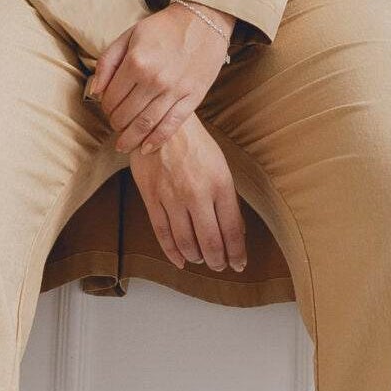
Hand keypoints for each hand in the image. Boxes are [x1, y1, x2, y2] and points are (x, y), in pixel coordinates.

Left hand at [86, 0, 234, 155]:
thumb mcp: (129, 36)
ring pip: (145, 125)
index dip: (105, 108)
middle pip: (126, 115)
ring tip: (124, 144)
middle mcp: (154, 79)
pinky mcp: (193, 97)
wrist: (203, 21)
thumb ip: (107, 62)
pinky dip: (156, 140)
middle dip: (116, 124)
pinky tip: (146, 148)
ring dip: (131, 138)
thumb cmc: (163, 27)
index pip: (111, 98)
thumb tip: (95, 91)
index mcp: (135, 62)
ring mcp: (175, 90)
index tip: (108, 109)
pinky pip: (171, 125)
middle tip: (116, 126)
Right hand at [127, 113, 248, 273]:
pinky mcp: (152, 197)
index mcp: (220, 185)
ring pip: (186, 242)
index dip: (237, 253)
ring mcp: (172, 197)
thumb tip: (236, 230)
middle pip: (210, 242)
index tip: (239, 264)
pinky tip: (179, 260)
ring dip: (196, 257)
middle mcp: (197, 194)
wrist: (162, 124)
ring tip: (201, 260)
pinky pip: (162, 233)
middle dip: (217, 261)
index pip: (232, 230)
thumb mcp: (221, 167)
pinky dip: (171, 252)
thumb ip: (228, 200)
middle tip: (220, 266)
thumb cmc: (195, 144)